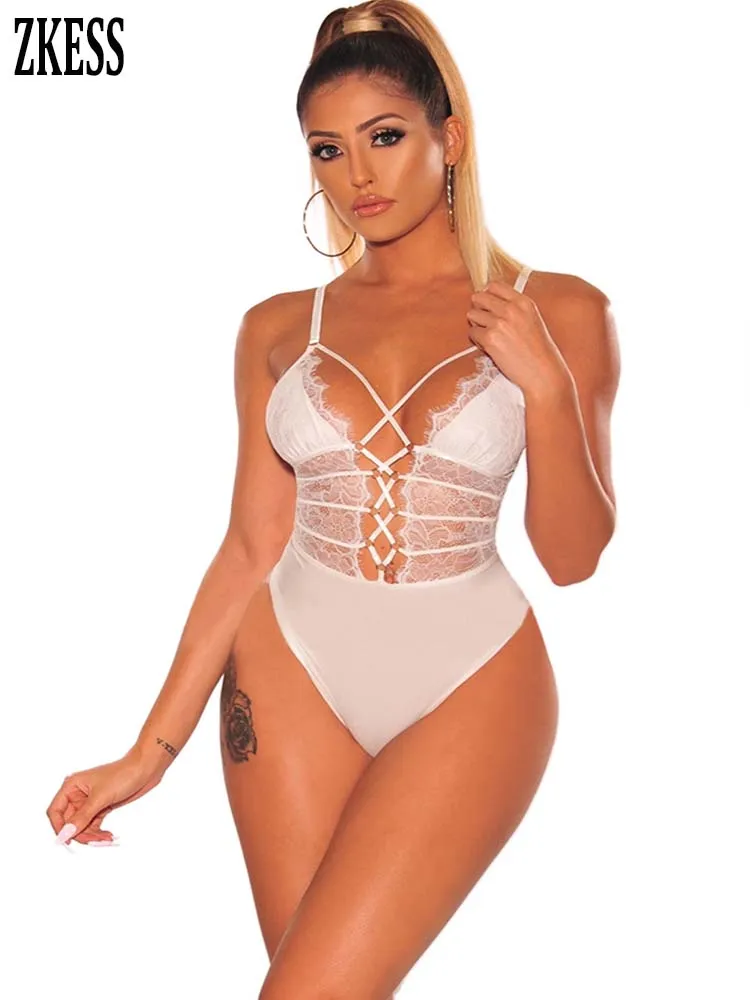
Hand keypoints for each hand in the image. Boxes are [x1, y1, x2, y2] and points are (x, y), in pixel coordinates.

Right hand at [46, 746, 164, 845]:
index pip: (55, 811)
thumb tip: (65, 834)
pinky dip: (99, 832)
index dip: (59, 827)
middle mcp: (78, 794)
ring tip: (106, 839)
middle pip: (69, 822)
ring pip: (82, 826)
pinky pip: (93, 825)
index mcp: (72, 786)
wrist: (145, 768)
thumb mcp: (100, 798)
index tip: (68, 841)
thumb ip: (82, 817)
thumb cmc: (122, 775)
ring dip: (92, 835)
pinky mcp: (101, 807)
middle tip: (95, 841)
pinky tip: (109, 836)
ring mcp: (89, 802)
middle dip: (80, 834)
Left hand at [466, 277, 570, 396]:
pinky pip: (472, 333)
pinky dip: (478, 342)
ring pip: (472, 314)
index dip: (487, 296)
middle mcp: (511, 309)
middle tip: (487, 324)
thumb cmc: (538, 351)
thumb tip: (488, 301)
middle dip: (479, 310)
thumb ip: (514, 309)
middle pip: (478, 297)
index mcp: (523, 302)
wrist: (543, 373)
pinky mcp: (490, 339)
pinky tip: (491, 349)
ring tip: (490, 338)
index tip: (489, 308)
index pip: (494, 285)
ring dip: (477, 326)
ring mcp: (500, 323)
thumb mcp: (532, 320)